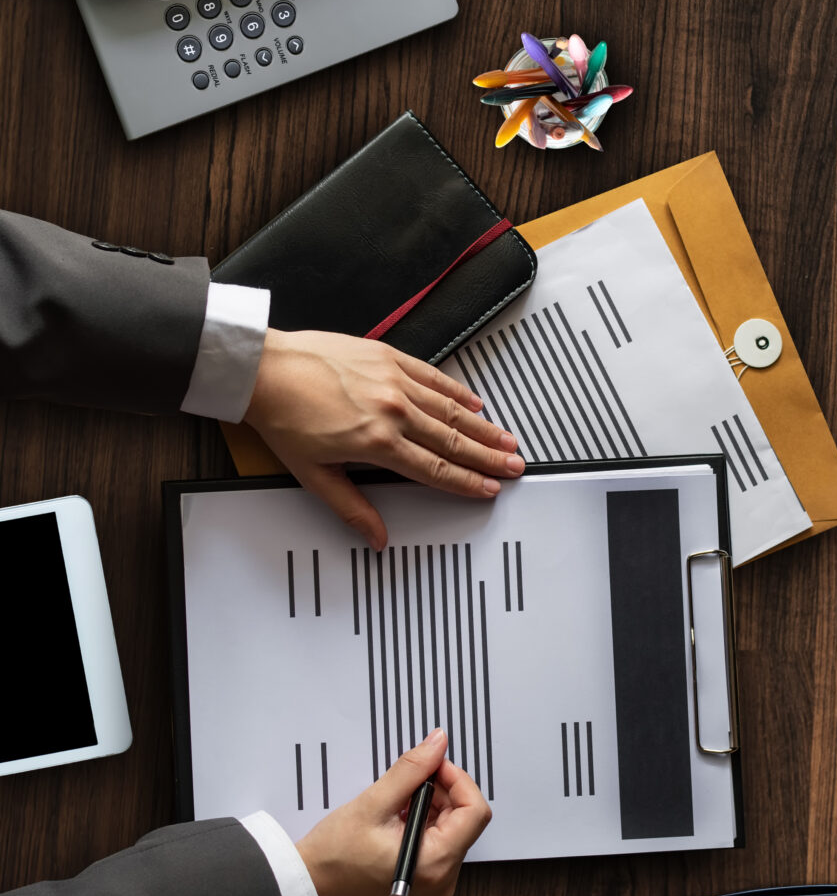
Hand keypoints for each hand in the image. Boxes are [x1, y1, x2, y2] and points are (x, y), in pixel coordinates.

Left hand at [243, 329, 523, 548]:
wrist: (262, 370)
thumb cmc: (282, 418)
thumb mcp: (313, 474)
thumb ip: (352, 508)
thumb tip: (376, 538)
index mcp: (377, 443)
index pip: (436, 470)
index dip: (467, 483)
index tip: (489, 489)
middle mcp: (393, 411)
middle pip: (454, 441)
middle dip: (489, 457)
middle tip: (515, 466)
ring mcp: (394, 382)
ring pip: (451, 410)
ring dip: (483, 428)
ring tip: (507, 440)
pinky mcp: (389, 358)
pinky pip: (434, 377)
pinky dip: (458, 391)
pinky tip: (476, 402)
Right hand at [295, 730, 488, 895]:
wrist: (308, 886)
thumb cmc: (332, 856)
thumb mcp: (373, 804)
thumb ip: (411, 771)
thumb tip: (438, 743)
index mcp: (436, 864)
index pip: (475, 812)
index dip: (458, 781)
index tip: (434, 766)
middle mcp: (444, 879)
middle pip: (466, 819)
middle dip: (443, 792)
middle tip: (411, 780)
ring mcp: (437, 883)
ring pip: (453, 828)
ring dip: (432, 805)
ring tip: (397, 802)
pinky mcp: (427, 880)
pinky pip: (440, 842)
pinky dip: (425, 822)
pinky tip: (398, 817)